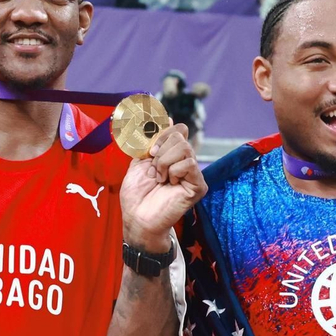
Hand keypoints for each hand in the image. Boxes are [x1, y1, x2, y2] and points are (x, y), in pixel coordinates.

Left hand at [119, 123, 205, 251]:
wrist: (137, 217)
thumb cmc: (136, 194)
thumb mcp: (139, 161)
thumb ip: (151, 141)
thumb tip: (167, 117)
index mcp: (172, 154)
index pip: (177, 129)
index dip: (162, 133)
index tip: (149, 150)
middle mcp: (185, 161)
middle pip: (180, 134)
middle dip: (160, 149)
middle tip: (153, 168)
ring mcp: (193, 173)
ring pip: (184, 147)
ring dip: (164, 162)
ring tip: (160, 178)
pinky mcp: (198, 185)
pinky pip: (190, 164)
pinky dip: (174, 172)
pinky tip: (170, 184)